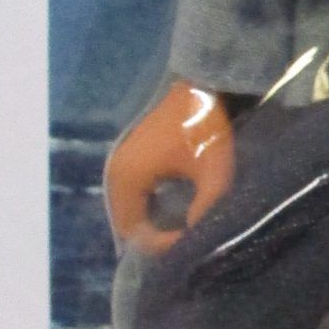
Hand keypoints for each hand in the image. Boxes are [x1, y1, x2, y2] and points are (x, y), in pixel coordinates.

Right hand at [104, 82, 236, 253]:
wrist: (203, 83)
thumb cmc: (206, 127)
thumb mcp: (213, 173)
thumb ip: (204, 211)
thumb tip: (193, 239)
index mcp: (126, 179)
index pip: (134, 234)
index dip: (162, 245)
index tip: (193, 238)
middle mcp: (114, 174)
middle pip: (129, 224)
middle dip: (157, 238)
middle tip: (188, 241)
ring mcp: (121, 164)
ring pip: (132, 210)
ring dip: (154, 223)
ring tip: (184, 229)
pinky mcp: (132, 158)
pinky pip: (136, 195)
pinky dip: (152, 207)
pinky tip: (178, 210)